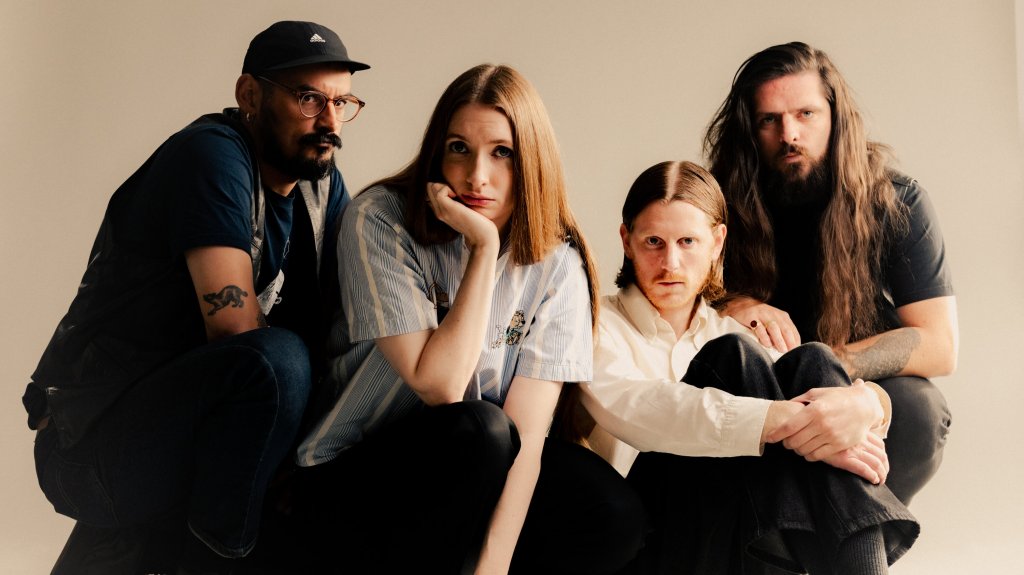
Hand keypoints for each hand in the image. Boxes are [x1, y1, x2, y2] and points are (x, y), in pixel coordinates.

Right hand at [426, 182, 498, 250]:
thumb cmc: (479, 224)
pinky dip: (447, 188)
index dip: (439, 187)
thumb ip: (458, 203)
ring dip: (443, 185)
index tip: (453, 192)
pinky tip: (456, 196)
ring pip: (431, 188)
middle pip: (428, 188)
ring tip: (455, 194)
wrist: (483, 237)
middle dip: (440, 184)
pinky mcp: (448, 209)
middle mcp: (439, 212)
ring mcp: (442, 211)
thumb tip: (456, 192)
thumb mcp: (466, 211)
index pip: (430, 193)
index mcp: (442, 212)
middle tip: (454, 192)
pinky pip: (439, 192)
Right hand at [721, 297, 799, 352]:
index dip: (795, 342)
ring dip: (779, 340)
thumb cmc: (759, 319)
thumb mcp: (773, 322)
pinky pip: (759, 327)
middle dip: (789, 342)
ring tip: (782, 350)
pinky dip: (764, 336)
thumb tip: (788, 350)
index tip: (795, 353)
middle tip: (790, 353)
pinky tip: (766, 344)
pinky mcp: (751, 317)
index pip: (792, 331)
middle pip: (785, 329)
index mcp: (782, 317)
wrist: (740, 305)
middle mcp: (774, 314)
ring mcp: (763, 314)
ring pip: (774, 328)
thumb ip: (781, 333)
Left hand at [766, 380, 883, 460]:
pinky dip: (809, 456)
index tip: (769, 438)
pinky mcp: (840, 445)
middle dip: (786, 443)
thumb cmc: (837, 398)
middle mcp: (822, 424)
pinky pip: (818, 456)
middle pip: (794, 441)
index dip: (776, 434)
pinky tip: (808, 451)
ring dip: (797, 450)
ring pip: (804, 450)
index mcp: (814, 410)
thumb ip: (799, 400)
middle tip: (785, 442)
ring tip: (797, 446)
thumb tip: (785, 406)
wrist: (864, 406)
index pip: (788, 427)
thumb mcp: (817, 394)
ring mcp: (832, 435)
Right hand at [821, 432, 888, 483]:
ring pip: (876, 463)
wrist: (806, 432)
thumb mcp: (838, 427)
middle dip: (885, 467)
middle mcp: (859, 440)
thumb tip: (854, 440)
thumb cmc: (820, 431)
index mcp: (858, 432)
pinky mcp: (844, 458)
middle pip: (881, 455)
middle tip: (883, 475)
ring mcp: (853, 449)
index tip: (882, 463)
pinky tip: (873, 481)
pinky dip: (872, 476)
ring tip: (879, 481)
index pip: (879, 444)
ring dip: (881, 474)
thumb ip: (849, 433)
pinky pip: (864, 469)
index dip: (883, 455)